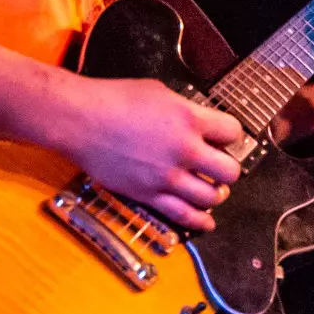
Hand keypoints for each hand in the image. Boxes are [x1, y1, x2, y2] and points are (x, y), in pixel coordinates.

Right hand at [54, 77, 243, 231]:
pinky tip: (206, 221)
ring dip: (215, 194)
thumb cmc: (114, 99)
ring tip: (211, 189)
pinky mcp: (149, 195)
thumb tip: (199, 122)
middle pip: (230, 171)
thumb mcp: (160, 92)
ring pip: (211, 197)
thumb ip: (186, 110)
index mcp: (189, 119)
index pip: (233, 132)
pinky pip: (184, 215)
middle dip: (228, 169)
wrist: (80, 120)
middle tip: (219, 167)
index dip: (230, 135)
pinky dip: (200, 220)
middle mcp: (184, 150)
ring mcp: (167, 176)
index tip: (223, 138)